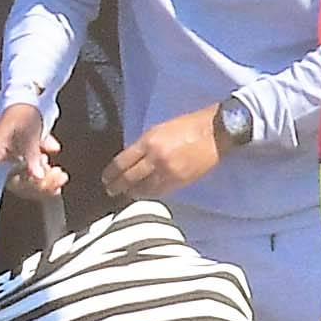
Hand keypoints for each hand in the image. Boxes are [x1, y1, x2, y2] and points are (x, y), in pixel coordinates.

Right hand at [0, 103, 66, 197]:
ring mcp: (6, 155)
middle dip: (43, 182)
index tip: (53, 182)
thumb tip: (38, 176)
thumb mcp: (28, 130)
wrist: (22, 88)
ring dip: (44, 176)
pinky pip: (28, 166)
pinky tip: (53, 167)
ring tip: (60, 174)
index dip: (34, 186)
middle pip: (20, 182)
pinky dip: (41, 167)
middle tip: (61, 177)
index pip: (14, 181)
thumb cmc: (21, 106)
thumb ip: (31, 154)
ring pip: (25, 175)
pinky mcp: (15, 150)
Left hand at [102, 107, 220, 199]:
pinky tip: (145, 194)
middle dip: (117, 186)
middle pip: (128, 178)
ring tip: (128, 194)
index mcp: (148, 141)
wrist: (214, 132)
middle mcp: (155, 158)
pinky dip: (149, 194)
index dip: (110, 173)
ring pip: (143, 189)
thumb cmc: (188, 126)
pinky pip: (159, 192)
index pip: (121, 162)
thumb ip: (143, 145)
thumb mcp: (159, 129)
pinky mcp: (179, 181)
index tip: (106, 178)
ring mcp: (167, 171)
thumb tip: (130, 160)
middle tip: (111, 191)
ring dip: (133, 193)